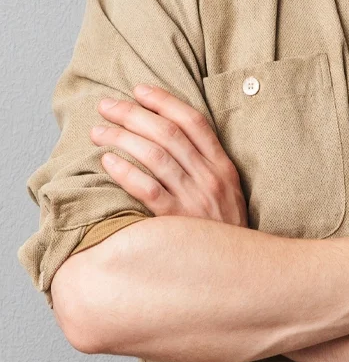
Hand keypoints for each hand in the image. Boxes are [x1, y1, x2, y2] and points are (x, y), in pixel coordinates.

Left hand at [91, 85, 247, 226]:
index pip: (194, 122)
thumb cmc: (222, 229)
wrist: (237, 272)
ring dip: (123, 138)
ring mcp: (195, 198)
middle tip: (108, 106)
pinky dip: (126, 172)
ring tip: (99, 131)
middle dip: (134, 114)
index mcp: (223, 166)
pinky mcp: (177, 221)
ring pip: (155, 156)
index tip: (140, 89)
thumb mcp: (226, 192)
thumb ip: (204, 166)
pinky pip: (148, 189)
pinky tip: (107, 162)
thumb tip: (167, 138)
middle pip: (168, 134)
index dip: (165, 101)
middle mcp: (210, 177)